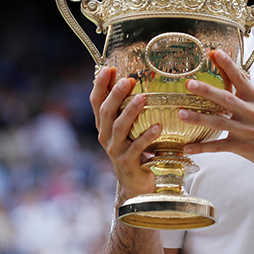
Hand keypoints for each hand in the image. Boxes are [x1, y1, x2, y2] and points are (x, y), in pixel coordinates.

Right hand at [90, 67, 161, 201]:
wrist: (134, 184)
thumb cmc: (134, 151)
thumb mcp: (126, 129)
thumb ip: (125, 109)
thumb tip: (130, 79)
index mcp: (104, 125)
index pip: (96, 102)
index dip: (100, 85)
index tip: (108, 69)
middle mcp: (106, 136)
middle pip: (106, 112)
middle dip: (115, 95)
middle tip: (127, 80)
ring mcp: (116, 150)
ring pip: (120, 128)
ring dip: (131, 112)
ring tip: (142, 98)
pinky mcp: (129, 162)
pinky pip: (137, 148)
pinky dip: (147, 136)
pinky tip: (157, 127)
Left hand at [178, 50, 253, 185]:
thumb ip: (251, 96)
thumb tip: (238, 79)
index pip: (241, 78)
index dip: (227, 65)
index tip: (214, 53)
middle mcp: (252, 113)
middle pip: (226, 99)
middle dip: (207, 90)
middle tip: (190, 83)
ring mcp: (248, 131)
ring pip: (219, 123)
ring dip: (199, 118)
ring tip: (181, 113)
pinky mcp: (245, 148)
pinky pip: (220, 147)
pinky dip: (203, 148)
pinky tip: (189, 147)